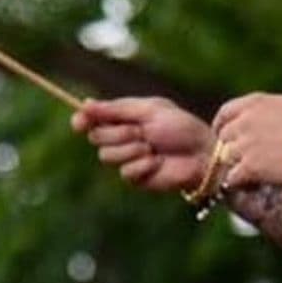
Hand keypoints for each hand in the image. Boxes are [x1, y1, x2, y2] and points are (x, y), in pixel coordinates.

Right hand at [72, 97, 212, 192]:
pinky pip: (124, 172)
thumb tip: (84, 104)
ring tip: (153, 147)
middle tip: (142, 132)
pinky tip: (158, 163)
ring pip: (107, 156)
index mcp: (124, 119)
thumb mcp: (149, 111)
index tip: (79, 122)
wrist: (202, 154)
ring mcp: (127, 159)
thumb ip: (116, 110)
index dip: (82, 120)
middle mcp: (122, 139)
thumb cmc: (181, 128)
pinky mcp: (136, 179)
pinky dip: (142, 165)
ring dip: (131, 149)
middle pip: (96, 137)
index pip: (92, 120)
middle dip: (118, 133)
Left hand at [213, 93, 281, 186]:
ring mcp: (245, 144)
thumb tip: (261, 119)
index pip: (225, 112)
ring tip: (250, 175)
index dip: (222, 125)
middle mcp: (245, 121)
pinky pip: (231, 178)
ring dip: (235, 166)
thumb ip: (269, 111)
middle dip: (230, 148)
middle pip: (224, 137)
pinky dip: (239, 184)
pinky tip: (250, 186)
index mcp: (255, 103)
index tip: (223, 135)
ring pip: (225, 158)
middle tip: (240, 160)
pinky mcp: (249, 167)